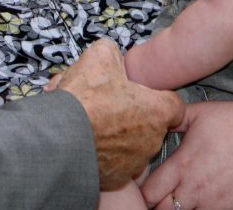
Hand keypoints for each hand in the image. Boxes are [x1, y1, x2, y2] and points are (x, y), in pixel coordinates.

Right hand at [56, 39, 185, 190]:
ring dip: (116, 130)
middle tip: (109, 101)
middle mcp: (151, 141)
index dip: (158, 96)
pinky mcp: (114, 179)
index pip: (174, 104)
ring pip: (130, 142)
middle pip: (149, 123)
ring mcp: (133, 163)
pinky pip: (113, 160)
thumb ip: (114, 53)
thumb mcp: (101, 54)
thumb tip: (112, 57)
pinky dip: (102, 150)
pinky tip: (84, 134)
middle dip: (132, 112)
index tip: (143, 92)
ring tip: (90, 116)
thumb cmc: (85, 98)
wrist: (59, 135)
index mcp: (157, 111)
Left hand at [140, 99, 232, 209]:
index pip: (148, 193)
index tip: (146, 183)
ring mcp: (215, 206)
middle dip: (156, 205)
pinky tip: (202, 203)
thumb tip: (153, 118)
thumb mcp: (199, 113)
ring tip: (181, 199)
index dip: (142, 190)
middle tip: (161, 194)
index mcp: (183, 164)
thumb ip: (173, 119)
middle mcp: (195, 190)